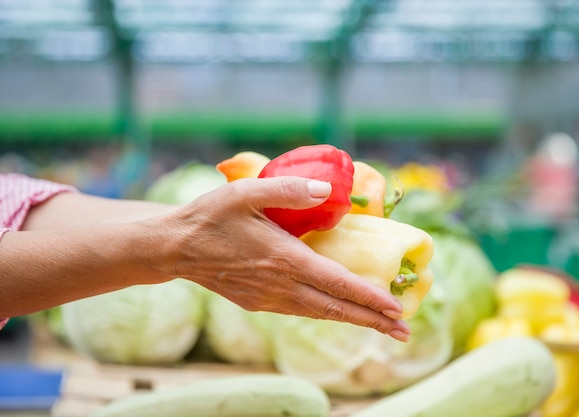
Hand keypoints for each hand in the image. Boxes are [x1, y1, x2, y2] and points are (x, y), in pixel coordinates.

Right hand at [148, 176, 409, 341]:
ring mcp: (268, 298)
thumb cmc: (210, 216)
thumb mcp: (245, 192)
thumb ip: (288, 189)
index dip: (369, 297)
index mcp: (284, 259)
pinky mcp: (257, 303)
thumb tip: (327, 191)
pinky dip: (325, 314)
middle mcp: (281, 285)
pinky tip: (335, 312)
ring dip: (352, 321)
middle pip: (335, 308)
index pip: (337, 283)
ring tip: (380, 328)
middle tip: (404, 332)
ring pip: (319, 314)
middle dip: (372, 321)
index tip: (397, 309)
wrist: (174, 247)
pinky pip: (300, 311)